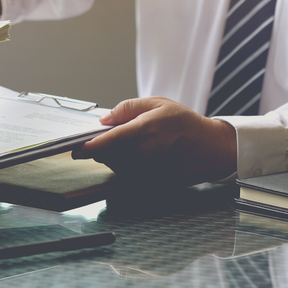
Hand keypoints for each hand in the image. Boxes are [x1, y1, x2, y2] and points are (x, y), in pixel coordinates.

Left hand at [74, 97, 237, 184]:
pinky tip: (141, 156)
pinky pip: (128, 177)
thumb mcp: (158, 103)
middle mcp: (146, 154)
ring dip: (114, 157)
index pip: (109, 141)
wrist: (211, 149)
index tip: (76, 149)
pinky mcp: (152, 184)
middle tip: (113, 137)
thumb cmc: (186, 124)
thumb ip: (128, 108)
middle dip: (103, 147)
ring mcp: (149, 172)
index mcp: (146, 130)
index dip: (89, 147)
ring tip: (135, 144)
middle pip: (108, 156)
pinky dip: (126, 167)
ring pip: (116, 167)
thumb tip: (104, 119)